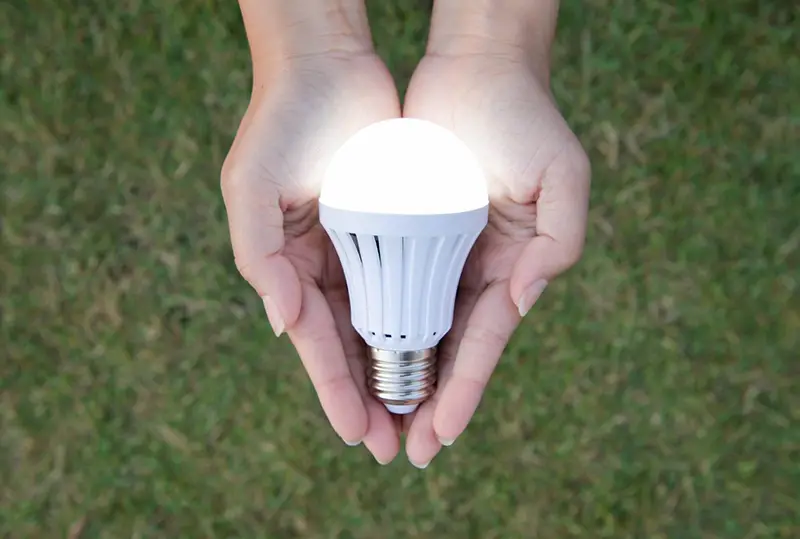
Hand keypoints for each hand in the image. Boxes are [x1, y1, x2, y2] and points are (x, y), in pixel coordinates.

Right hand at [220, 50, 402, 462]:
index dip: (335, 390)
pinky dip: (420, 320)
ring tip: (420, 417)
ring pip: (383, 324)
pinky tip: (439, 353)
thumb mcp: (251, 187)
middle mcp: (324, 265)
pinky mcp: (395, 226)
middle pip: (351, 346)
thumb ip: (259, 257)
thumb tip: (282, 325)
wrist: (327, 64)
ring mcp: (361, 247)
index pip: (315, 343)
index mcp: (287, 264)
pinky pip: (410, 282)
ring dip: (399, 371)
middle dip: (370, 397)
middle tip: (395, 446)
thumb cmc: (284, 122)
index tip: (359, 434)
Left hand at [401, 52, 590, 465]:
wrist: (475, 65)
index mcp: (514, 264)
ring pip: (416, 327)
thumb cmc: (522, 115)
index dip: (464, 388)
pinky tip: (360, 359)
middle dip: (429, 400)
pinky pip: (390, 285)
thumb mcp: (563, 175)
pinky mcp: (407, 230)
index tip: (441, 433)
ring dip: (399, 375)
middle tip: (405, 450)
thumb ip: (560, 241)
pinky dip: (379, 325)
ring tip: (378, 422)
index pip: (484, 341)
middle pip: (449, 348)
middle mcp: (476, 268)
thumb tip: (524, 300)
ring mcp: (441, 252)